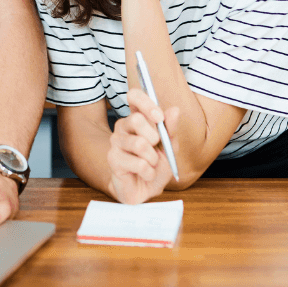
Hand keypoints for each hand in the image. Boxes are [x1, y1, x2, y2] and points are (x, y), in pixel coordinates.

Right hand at [107, 88, 180, 204]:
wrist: (145, 190)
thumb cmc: (156, 166)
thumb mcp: (169, 147)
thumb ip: (170, 129)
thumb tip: (174, 110)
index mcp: (137, 118)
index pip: (134, 96)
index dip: (146, 103)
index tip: (159, 117)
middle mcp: (123, 127)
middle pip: (136, 119)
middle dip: (154, 137)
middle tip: (156, 148)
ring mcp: (115, 142)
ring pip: (139, 144)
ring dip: (153, 158)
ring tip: (152, 165)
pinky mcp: (113, 159)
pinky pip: (138, 163)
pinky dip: (149, 172)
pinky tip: (146, 175)